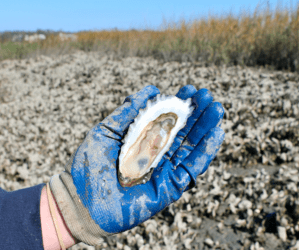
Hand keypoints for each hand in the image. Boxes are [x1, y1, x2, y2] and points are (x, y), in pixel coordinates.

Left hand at [49, 85, 224, 243]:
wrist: (81, 201)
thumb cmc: (88, 166)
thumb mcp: (106, 131)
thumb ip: (128, 112)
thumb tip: (151, 89)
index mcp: (143, 142)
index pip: (166, 121)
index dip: (179, 105)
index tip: (190, 89)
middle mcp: (157, 155)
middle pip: (183, 133)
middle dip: (196, 114)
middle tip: (207, 95)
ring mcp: (164, 171)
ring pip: (191, 148)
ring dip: (205, 128)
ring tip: (216, 108)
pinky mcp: (170, 188)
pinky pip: (192, 169)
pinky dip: (205, 152)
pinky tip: (216, 133)